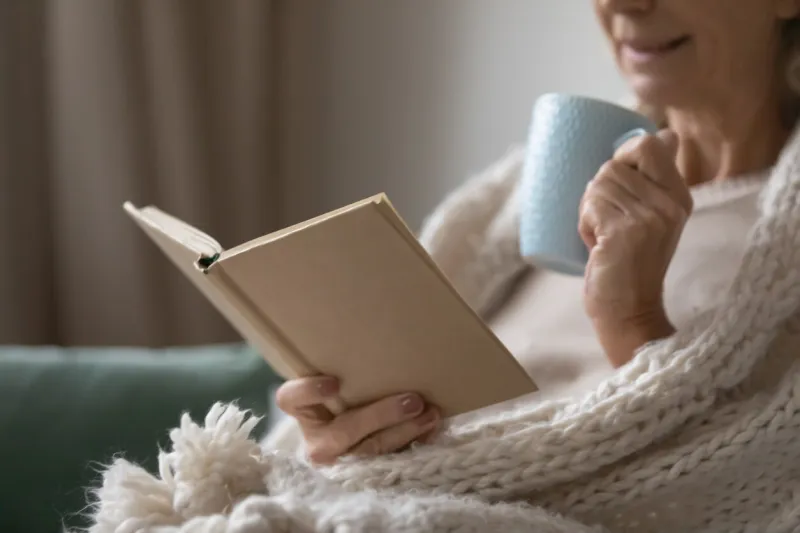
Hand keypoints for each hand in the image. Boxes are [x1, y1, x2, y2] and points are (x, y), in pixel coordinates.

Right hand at [275, 376, 440, 464]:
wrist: (349, 446)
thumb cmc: (345, 403)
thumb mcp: (339, 388)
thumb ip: (350, 373)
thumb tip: (387, 341)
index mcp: (305, 413)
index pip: (291, 400)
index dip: (309, 391)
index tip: (334, 381)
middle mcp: (318, 441)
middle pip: (344, 430)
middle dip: (381, 415)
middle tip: (413, 400)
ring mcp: (342, 463)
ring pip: (372, 450)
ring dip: (405, 431)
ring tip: (430, 414)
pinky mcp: (366, 475)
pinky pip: (392, 461)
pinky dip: (416, 443)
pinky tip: (432, 428)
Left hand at [579, 129, 691, 366]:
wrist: (628, 313)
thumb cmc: (630, 265)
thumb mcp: (653, 218)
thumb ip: (655, 181)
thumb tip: (665, 134)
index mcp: (679, 196)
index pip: (649, 145)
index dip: (621, 157)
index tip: (615, 185)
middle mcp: (669, 203)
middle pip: (612, 166)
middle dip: (598, 192)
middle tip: (605, 224)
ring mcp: (648, 217)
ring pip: (596, 185)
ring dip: (588, 211)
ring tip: (602, 238)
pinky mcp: (624, 231)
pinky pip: (589, 205)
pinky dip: (583, 224)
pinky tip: (596, 246)